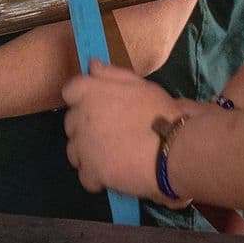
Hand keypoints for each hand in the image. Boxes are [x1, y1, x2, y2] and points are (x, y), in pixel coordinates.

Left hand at [62, 60, 196, 204]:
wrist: (173, 149)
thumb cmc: (159, 112)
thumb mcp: (139, 85)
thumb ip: (111, 74)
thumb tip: (92, 65)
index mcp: (89, 91)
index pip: (70, 91)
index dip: (83, 98)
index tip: (98, 105)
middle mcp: (79, 118)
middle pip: (71, 122)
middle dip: (85, 126)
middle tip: (111, 132)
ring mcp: (83, 147)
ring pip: (74, 150)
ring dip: (87, 152)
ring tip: (111, 155)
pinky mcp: (91, 172)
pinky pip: (85, 176)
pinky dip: (96, 177)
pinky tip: (113, 173)